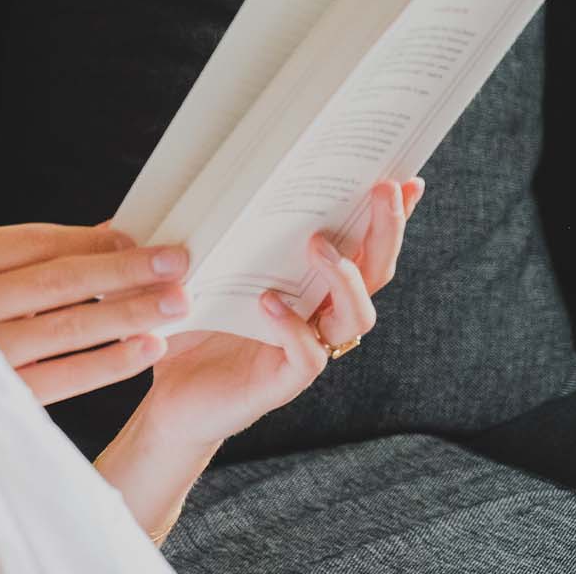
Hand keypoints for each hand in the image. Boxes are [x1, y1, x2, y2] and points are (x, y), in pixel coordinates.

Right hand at [0, 219, 196, 404]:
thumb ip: (30, 253)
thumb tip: (111, 236)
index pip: (35, 243)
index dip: (94, 241)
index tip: (140, 240)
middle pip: (60, 281)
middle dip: (126, 270)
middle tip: (177, 262)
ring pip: (70, 327)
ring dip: (130, 313)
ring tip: (175, 302)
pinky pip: (67, 376)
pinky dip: (110, 362)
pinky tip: (147, 348)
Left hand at [138, 176, 426, 447]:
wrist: (168, 399)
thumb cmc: (188, 327)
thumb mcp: (201, 270)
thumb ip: (217, 233)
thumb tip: (221, 175)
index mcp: (309, 287)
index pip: (362, 249)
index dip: (389, 220)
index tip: (406, 181)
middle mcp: (320, 317)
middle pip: (374, 274)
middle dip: (384, 231)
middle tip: (380, 190)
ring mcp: (307, 350)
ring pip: (355, 317)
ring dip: (343, 278)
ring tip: (316, 244)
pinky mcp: (282, 382)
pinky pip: (308, 356)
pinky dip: (293, 327)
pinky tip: (270, 302)